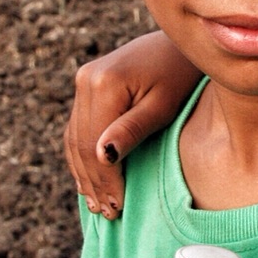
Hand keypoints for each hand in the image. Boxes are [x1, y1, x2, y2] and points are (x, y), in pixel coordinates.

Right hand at [63, 31, 201, 218]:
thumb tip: (103, 156)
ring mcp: (83, 80)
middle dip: (94, 182)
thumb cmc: (181, 75)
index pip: (95, 146)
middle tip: (107, 214)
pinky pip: (78, 127)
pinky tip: (91, 179)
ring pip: (75, 138)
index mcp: (104, 83)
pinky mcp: (87, 83)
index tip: (118, 208)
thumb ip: (132, 129)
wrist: (180, 43)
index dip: (105, 181)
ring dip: (84, 173)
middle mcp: (86, 79)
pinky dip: (83, 155)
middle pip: (82, 144)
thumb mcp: (163, 105)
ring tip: (97, 205)